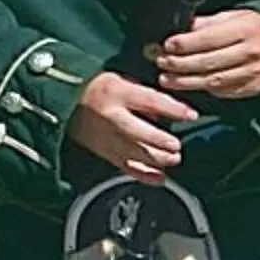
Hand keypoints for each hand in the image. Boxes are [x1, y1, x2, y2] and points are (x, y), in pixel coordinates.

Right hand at [69, 71, 200, 182]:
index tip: (191, 115)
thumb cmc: (102, 88)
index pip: (150, 100)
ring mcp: (104, 136)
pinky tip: (159, 178)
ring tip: (173, 159)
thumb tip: (171, 111)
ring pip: (131, 151)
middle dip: (158, 140)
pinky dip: (143, 174)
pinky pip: (124, 165)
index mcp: (117, 92)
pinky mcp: (103, 151)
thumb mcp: (124, 81)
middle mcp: (110, 115)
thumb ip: (146, 95)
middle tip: (176, 146)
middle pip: (135, 130)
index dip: (173, 108)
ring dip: (155, 159)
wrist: (67, 102)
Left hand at [154, 9, 259, 101]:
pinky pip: (222, 90)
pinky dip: (203, 88)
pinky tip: (189, 83)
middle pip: (208, 62)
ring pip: (212, 80)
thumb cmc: (251, 29)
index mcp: (246, 29)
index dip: (185, 43)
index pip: (208, 38)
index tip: (168, 45)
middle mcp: (251, 51)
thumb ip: (205, 24)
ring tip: (167, 78)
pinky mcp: (251, 87)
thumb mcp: (231, 17)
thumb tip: (178, 30)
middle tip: (162, 62)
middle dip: (180, 64)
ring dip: (185, 81)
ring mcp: (252, 72)